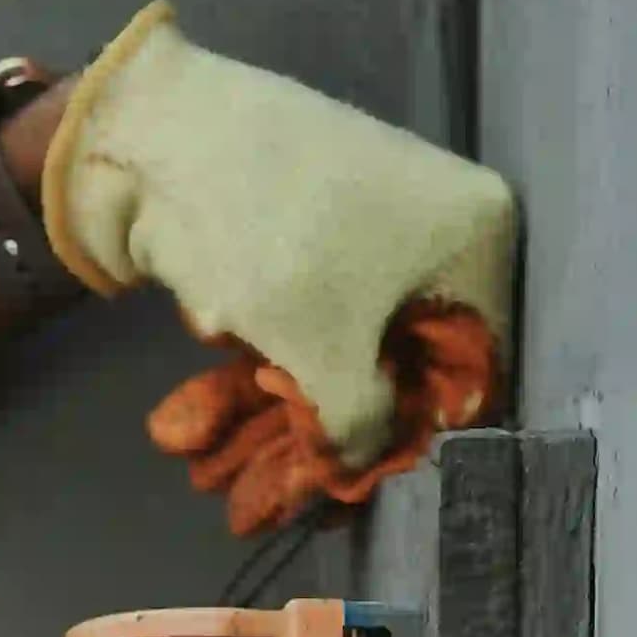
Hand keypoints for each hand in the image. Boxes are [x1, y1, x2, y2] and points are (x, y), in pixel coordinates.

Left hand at [43, 1, 517, 526]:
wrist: (158, 135)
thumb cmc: (273, 239)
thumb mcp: (326, 354)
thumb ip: (358, 425)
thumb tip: (361, 463)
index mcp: (477, 239)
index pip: (472, 367)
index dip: (413, 436)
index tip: (356, 487)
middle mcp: (434, 230)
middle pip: (393, 363)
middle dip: (321, 436)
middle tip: (264, 501)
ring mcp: (361, 229)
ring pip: (328, 348)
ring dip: (269, 421)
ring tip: (215, 481)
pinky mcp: (296, 235)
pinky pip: (289, 321)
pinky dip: (245, 375)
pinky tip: (193, 433)